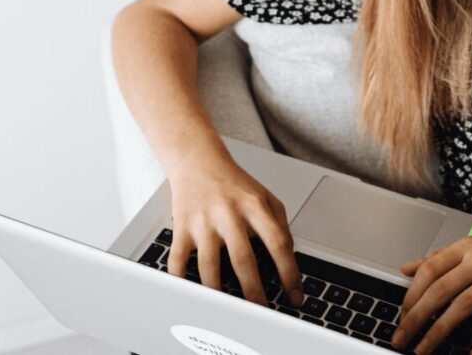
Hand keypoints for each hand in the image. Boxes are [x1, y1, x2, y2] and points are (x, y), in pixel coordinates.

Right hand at [165, 149, 304, 308]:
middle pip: (243, 258)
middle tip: (262, 311)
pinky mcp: (181, 228)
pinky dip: (182, 282)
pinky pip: (178, 261)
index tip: (294, 295)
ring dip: (219, 292)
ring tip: (229, 310)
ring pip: (209, 265)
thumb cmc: (234, 182)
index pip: (277, 242)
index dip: (289, 272)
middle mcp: (228, 212)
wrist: (197, 160)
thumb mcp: (265, 196)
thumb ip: (280, 225)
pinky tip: (192, 295)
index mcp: (254, 205)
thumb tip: (290, 258)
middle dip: (254, 291)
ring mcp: (203, 221)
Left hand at [392, 212, 471, 354]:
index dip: (411, 294)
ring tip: (423, 349)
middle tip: (400, 338)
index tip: (400, 314)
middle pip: (440, 291)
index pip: (429, 270)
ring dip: (438, 331)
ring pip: (462, 307)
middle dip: (415, 318)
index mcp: (468, 246)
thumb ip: (441, 256)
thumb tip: (407, 268)